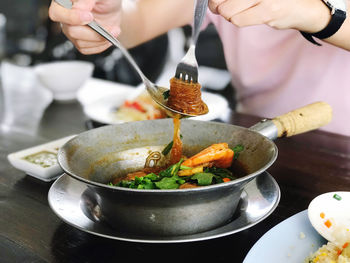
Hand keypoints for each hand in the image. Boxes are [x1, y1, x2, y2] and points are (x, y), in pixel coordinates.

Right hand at [49, 0, 121, 53]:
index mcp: (64, 3)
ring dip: (100, 39)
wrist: (112, 9)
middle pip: (71, 31)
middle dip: (92, 33)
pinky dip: (101, 45)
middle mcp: (66, 17)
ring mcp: (72, 30)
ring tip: (113, 30)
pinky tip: (108, 37)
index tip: (89, 16)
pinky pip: (87, 49)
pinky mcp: (80, 41)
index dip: (72, 17)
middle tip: (107, 28)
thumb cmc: (105, 0)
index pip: (57, 13)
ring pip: (80, 43)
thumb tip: (81, 7)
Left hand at [208, 0, 330, 32]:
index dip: (216, 0)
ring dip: (227, 14)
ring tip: (234, 11)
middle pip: (223, 1)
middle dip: (216, 5)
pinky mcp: (268, 11)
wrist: (307, 8)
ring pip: (228, 11)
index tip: (215, 2)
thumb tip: (216, 1)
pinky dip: (237, 19)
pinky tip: (244, 15)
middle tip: (217, 6)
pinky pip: (239, 20)